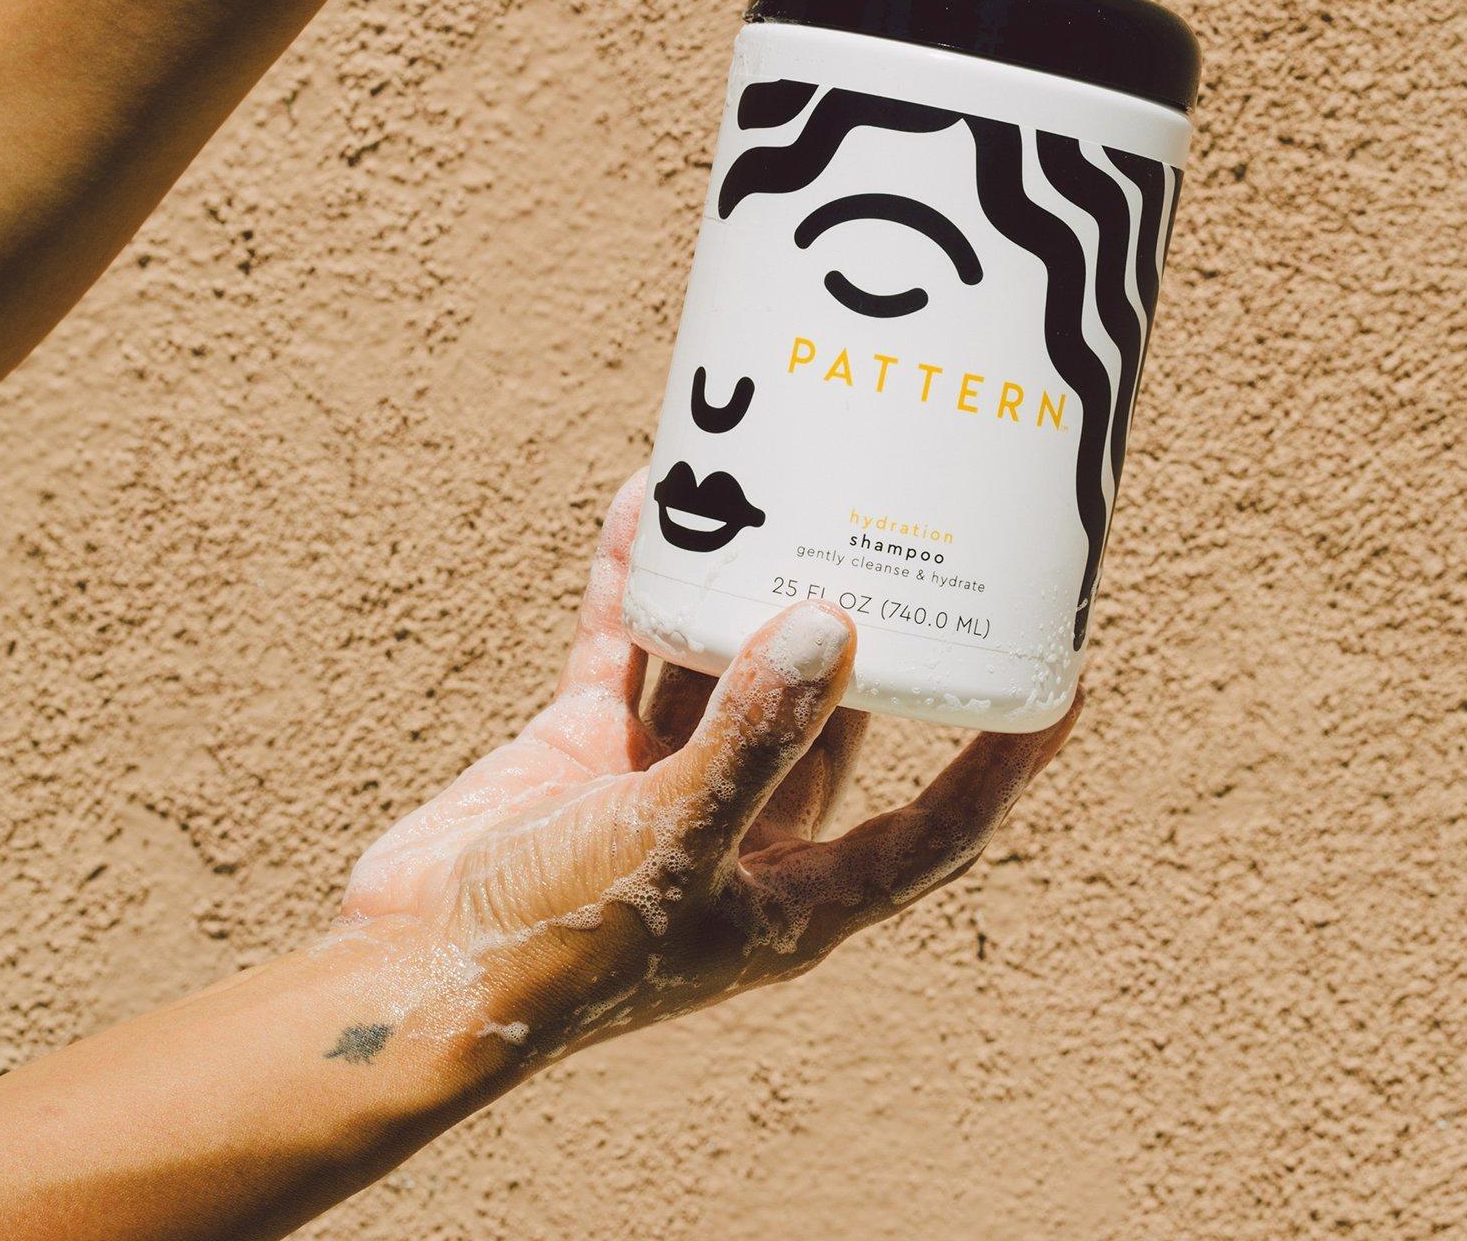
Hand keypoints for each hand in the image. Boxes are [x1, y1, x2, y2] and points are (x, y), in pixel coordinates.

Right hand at [339, 472, 1078, 1067]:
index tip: (1064, 683)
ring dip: (749, 586)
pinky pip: (628, 640)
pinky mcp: (587, 741)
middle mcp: (743, 832)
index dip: (1006, 765)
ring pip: (729, 664)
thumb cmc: (553, 957)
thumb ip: (753, 744)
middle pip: (834, 719)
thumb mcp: (670, 854)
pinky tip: (647, 499)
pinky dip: (638, 576)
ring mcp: (662, 783)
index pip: (936, 829)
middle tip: (905, 538)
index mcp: (793, 895)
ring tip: (782, 490)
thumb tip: (830, 628)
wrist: (402, 977)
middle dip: (866, 636)